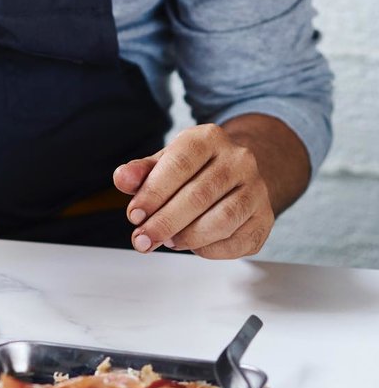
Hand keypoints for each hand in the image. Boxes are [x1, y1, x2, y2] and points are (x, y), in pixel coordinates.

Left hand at [112, 122, 278, 259]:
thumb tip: (122, 179)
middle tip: (142, 239)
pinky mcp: (265, 218)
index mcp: (209, 138)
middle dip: (164, 222)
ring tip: (167, 241)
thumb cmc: (194, 169)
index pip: (179, 164)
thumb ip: (141, 171)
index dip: (154, 192)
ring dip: (188, 237)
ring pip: (222, 220)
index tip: (134, 215)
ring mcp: (256, 189)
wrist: (237, 173)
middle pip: (199, 195)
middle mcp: (239, 160)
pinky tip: (193, 245)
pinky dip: (209, 249)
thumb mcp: (165, 162)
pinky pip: (236, 241)